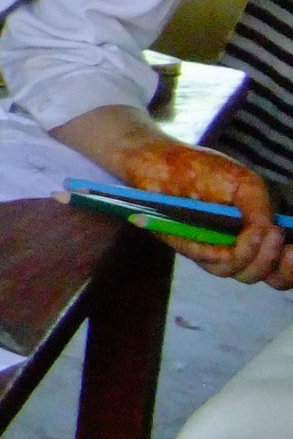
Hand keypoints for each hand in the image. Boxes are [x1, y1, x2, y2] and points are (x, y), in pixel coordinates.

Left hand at [119, 139, 291, 288]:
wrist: (159, 162)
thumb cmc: (204, 169)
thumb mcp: (245, 184)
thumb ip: (261, 211)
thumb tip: (269, 234)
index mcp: (258, 231)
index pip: (284, 263)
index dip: (292, 267)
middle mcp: (240, 246)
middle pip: (269, 276)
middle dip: (274, 262)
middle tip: (275, 238)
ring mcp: (216, 249)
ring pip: (240, 272)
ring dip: (252, 256)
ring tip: (258, 234)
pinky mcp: (190, 249)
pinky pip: (212, 261)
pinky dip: (225, 253)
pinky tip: (236, 240)